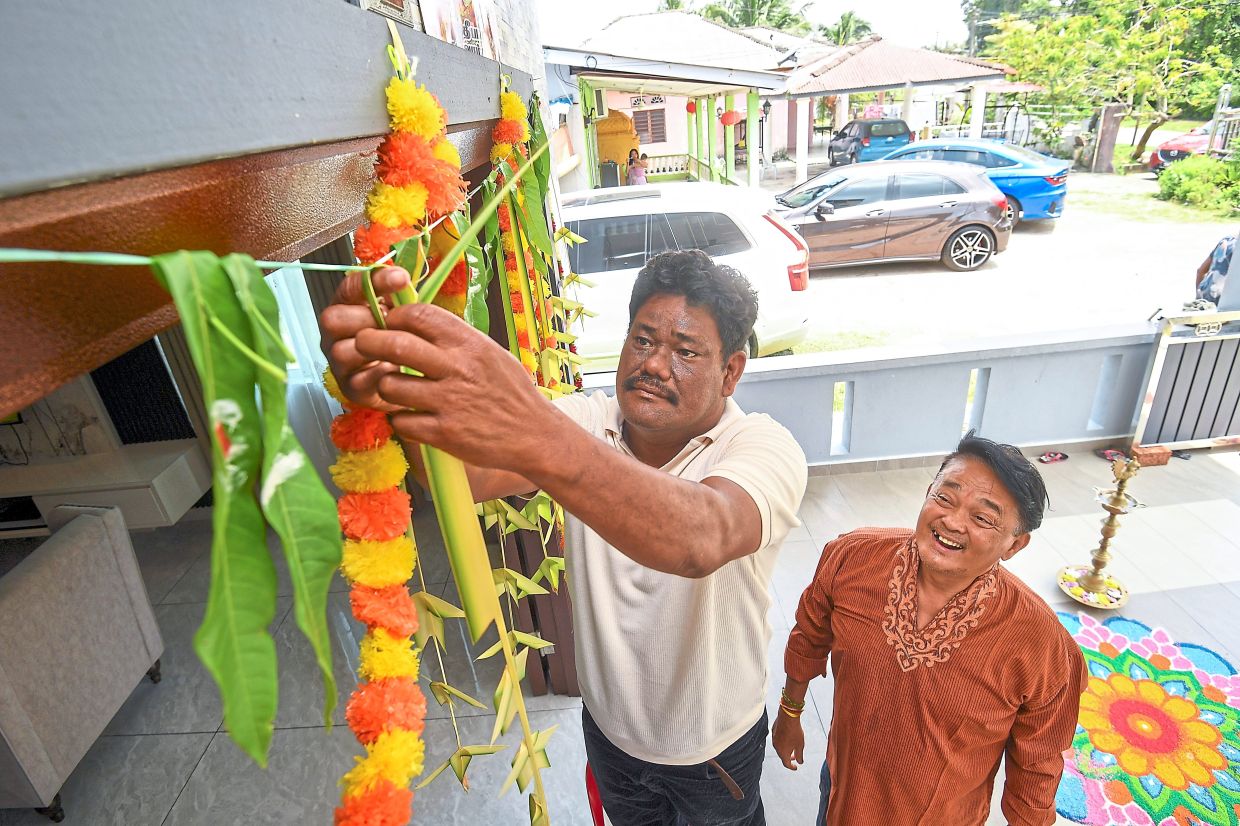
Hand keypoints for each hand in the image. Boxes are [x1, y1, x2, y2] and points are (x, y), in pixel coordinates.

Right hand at [320, 266, 412, 411]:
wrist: (406, 380)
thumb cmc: (398, 340)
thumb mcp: (399, 313)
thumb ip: (397, 296)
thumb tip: (401, 278)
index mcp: (345, 308)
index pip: (349, 287)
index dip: (374, 281)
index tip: (401, 278)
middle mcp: (334, 334)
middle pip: (332, 319)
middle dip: (367, 317)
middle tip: (393, 321)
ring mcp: (338, 362)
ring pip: (341, 351)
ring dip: (374, 346)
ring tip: (398, 345)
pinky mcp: (350, 388)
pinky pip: (360, 380)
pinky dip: (381, 372)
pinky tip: (398, 367)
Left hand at [353, 302, 554, 472]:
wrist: (535, 435)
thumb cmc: (510, 392)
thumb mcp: (490, 353)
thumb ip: (455, 338)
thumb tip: (416, 319)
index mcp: (470, 344)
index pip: (419, 314)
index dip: (394, 316)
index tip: (388, 323)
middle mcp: (458, 369)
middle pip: (395, 344)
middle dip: (369, 342)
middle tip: (362, 346)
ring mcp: (449, 402)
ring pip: (390, 385)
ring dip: (384, 387)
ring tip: (394, 390)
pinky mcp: (444, 433)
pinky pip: (400, 421)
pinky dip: (399, 419)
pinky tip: (410, 418)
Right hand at [771, 709, 804, 770]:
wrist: (788, 717)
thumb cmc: (795, 731)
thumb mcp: (800, 745)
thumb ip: (800, 756)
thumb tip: (800, 762)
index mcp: (782, 752)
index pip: (786, 764)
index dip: (792, 767)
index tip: (796, 767)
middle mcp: (776, 747)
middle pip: (782, 756)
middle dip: (788, 758)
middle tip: (794, 757)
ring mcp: (774, 739)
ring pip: (779, 748)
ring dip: (785, 749)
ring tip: (792, 746)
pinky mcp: (773, 732)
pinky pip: (778, 740)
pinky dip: (783, 742)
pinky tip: (788, 737)